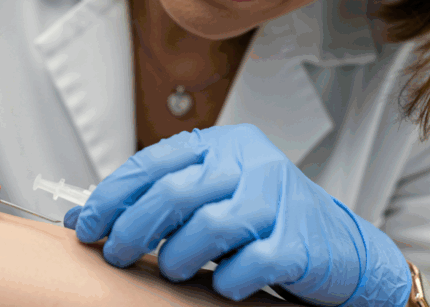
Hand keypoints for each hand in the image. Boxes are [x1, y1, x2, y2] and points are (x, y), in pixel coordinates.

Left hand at [63, 124, 411, 305]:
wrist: (342, 250)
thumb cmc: (269, 222)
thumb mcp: (217, 195)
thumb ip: (165, 198)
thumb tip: (89, 213)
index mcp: (228, 145)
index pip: (156, 161)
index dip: (114, 194)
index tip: (88, 223)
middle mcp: (253, 164)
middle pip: (175, 192)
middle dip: (133, 228)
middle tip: (116, 253)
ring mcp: (278, 201)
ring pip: (207, 227)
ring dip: (177, 256)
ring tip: (172, 269)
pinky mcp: (297, 243)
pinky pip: (247, 264)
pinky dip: (225, 280)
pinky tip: (220, 284)